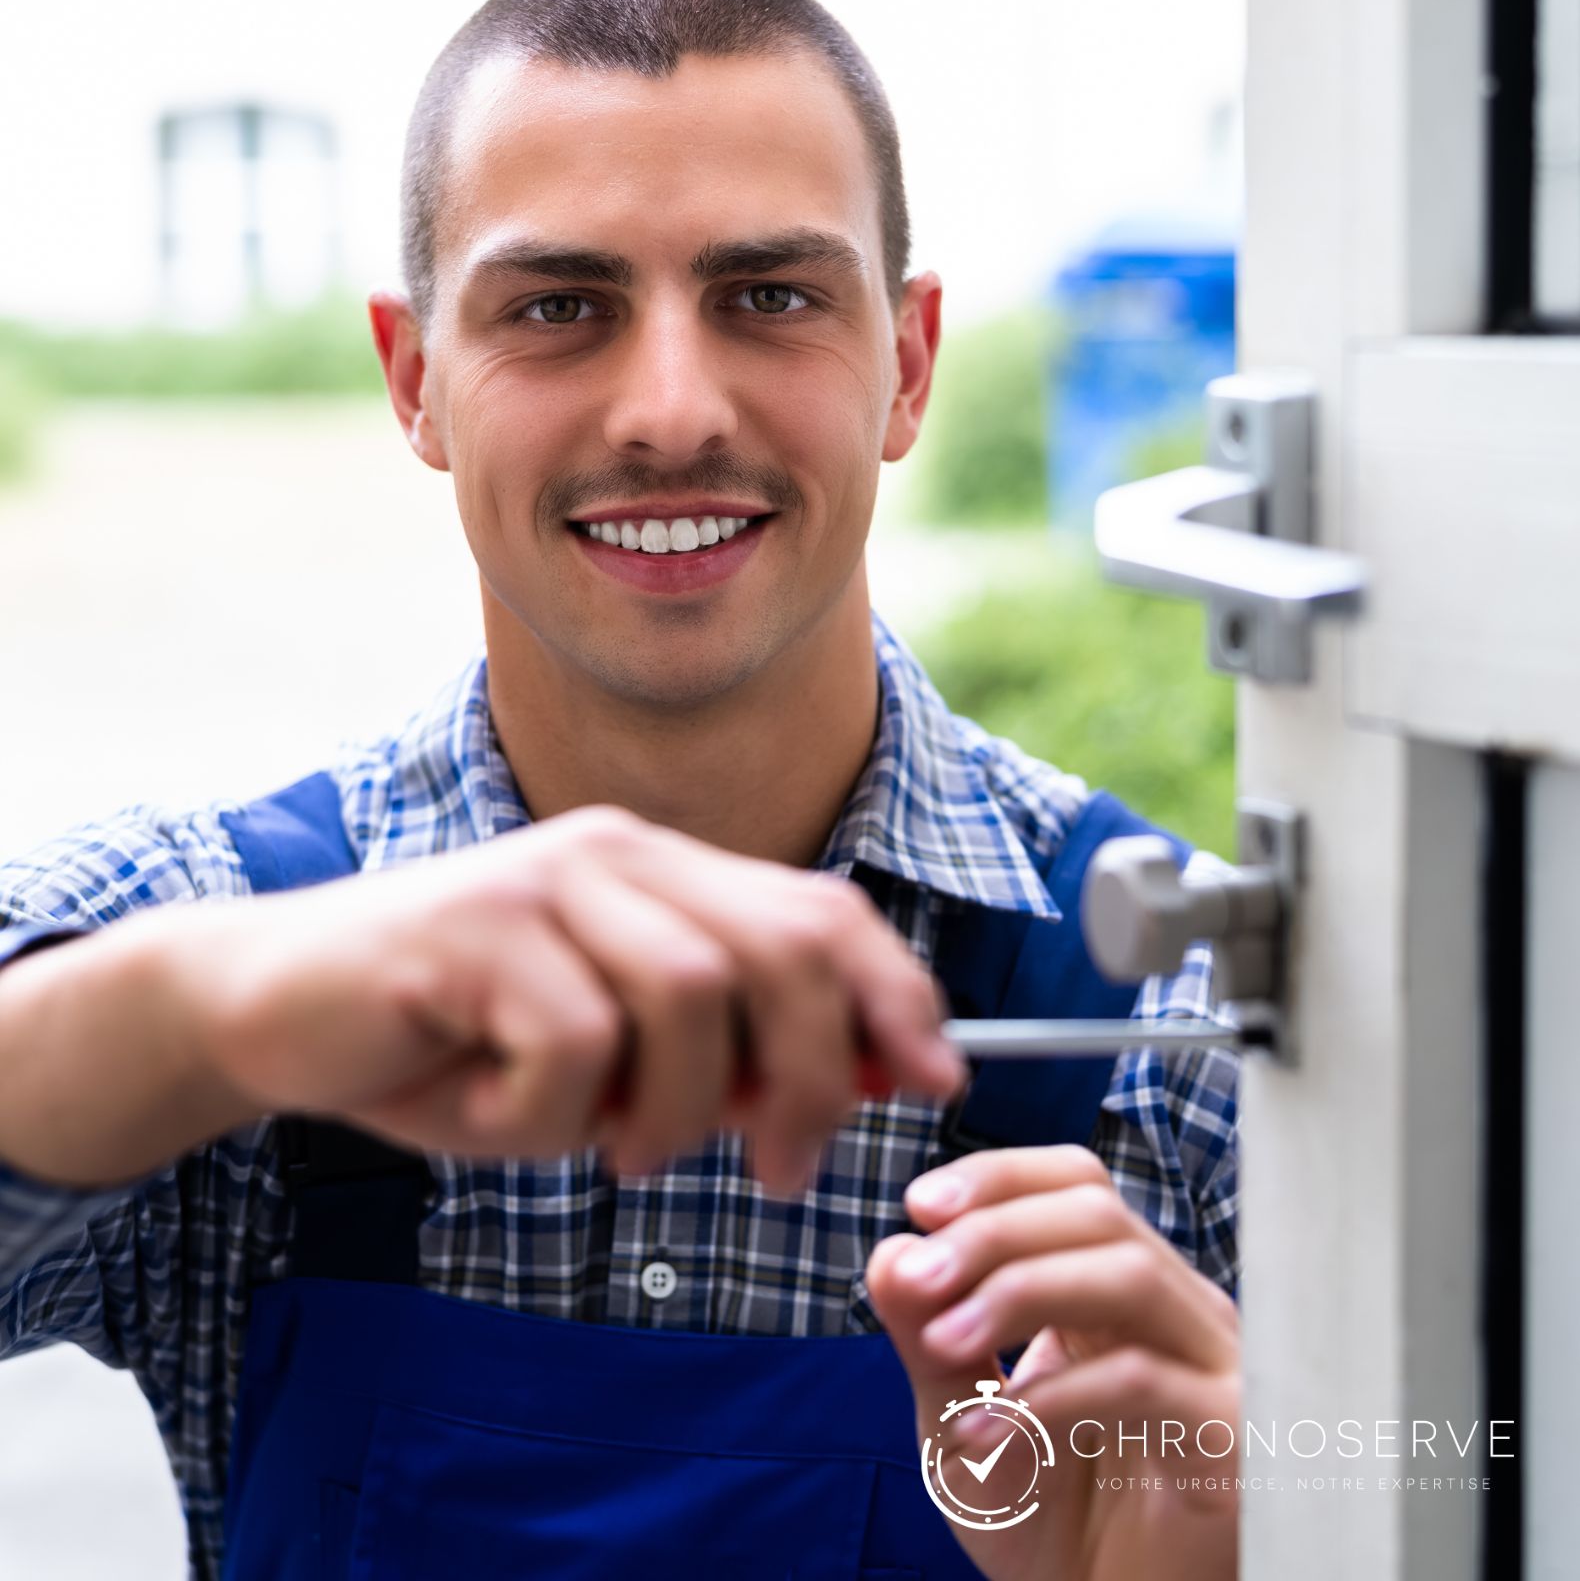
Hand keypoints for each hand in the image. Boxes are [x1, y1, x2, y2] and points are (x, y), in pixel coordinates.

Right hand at [183, 805, 965, 1192]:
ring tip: (614, 1148)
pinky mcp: (472, 928)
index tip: (937, 1082)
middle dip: (815, 1075)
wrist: (276, 1006)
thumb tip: (869, 1081)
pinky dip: (551, 1117)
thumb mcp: (611, 1059)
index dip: (897, 995)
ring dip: (672, 1108)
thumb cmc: (455, 1041)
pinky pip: (573, 1043)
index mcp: (663, 870)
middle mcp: (616, 853)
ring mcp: (544, 881)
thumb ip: (726, 1055)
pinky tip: (493, 1116)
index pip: (823, 911)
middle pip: (784, 949)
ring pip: (693, 995)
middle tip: (783, 1171)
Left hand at [866, 1146, 1238, 1580]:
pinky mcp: (1231, 1437)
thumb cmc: (1045, 1523)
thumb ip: (928, 1340)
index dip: (1000, 1177)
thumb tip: (891, 1251)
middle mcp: (1175, 1310)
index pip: (1075, 1182)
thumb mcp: (960, 1424)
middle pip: (1097, 1211)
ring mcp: (1214, 1366)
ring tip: (940, 1341)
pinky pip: (1145, 1382)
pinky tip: (986, 1431)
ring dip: (1018, 1292)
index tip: (918, 1204)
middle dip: (993, 1231)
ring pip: (1128, 1275)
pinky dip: (1052, 1397)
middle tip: (918, 1278)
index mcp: (1115, 1287)